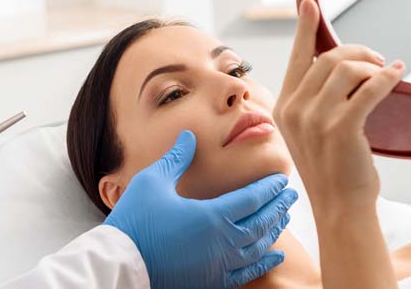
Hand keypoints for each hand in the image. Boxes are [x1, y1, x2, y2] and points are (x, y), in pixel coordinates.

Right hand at [104, 131, 298, 288]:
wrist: (119, 264)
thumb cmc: (135, 221)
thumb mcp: (152, 182)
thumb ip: (177, 158)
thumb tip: (190, 135)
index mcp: (212, 215)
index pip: (252, 198)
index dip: (269, 188)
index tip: (281, 180)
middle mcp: (223, 242)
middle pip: (262, 221)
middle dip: (279, 206)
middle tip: (291, 195)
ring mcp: (219, 265)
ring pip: (259, 247)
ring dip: (274, 230)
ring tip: (284, 218)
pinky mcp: (212, 281)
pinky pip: (247, 273)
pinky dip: (264, 263)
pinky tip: (275, 255)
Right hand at [274, 0, 403, 211]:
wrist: (340, 208)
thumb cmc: (333, 171)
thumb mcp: (311, 133)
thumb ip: (315, 102)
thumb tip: (340, 69)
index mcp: (284, 107)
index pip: (296, 57)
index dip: (304, 28)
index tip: (310, 5)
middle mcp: (293, 110)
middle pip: (328, 58)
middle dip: (359, 51)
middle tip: (378, 59)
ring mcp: (314, 120)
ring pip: (348, 69)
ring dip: (374, 65)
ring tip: (386, 74)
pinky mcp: (341, 128)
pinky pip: (369, 88)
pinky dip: (386, 77)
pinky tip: (397, 74)